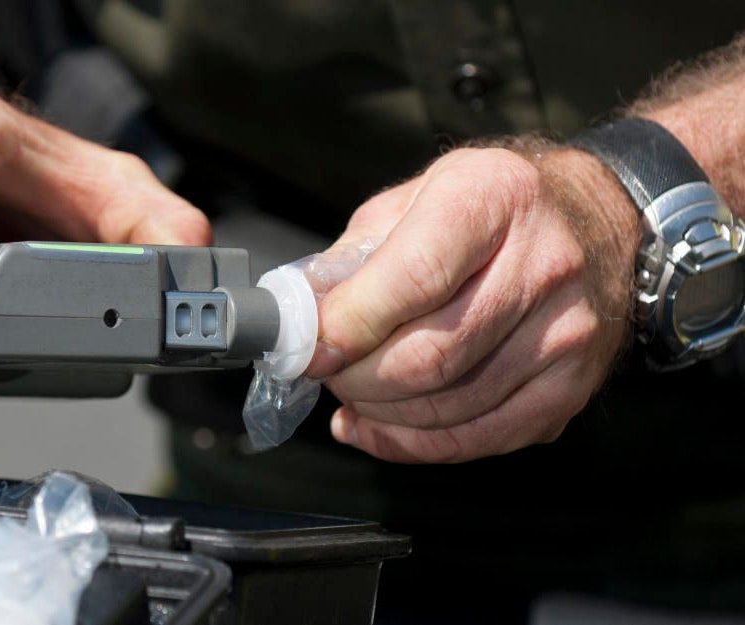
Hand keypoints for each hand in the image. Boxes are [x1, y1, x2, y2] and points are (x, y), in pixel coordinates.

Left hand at [306, 147, 637, 461]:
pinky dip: (411, 445)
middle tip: (327, 372)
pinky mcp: (571, 389)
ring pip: (449, 408)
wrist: (601, 222)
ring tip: (352, 392)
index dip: (351, 325)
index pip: (417, 277)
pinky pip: (477, 441)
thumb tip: (303, 315)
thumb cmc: (494, 208)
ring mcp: (565, 334)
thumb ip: (355, 254)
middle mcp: (543, 265)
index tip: (310, 347)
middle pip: (431, 356)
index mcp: (495, 198)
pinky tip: (377, 426)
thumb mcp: (417, 196)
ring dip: (379, 414)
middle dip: (356, 378)